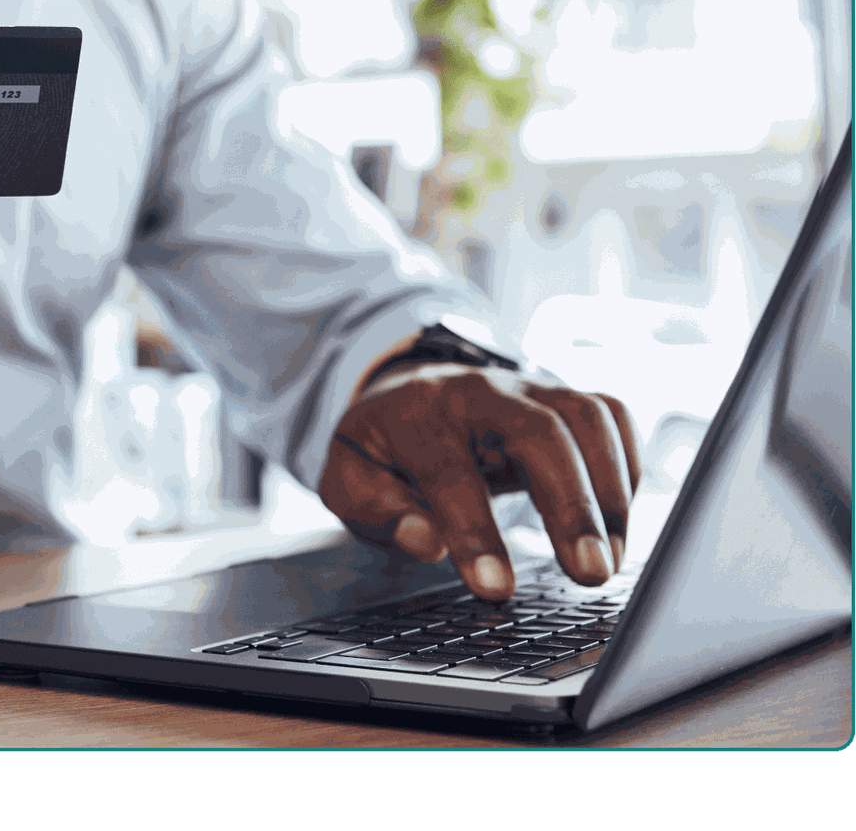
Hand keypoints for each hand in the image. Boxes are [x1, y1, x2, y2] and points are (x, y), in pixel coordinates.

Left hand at [319, 361, 643, 600]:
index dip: (473, 531)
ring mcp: (526, 387)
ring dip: (608, 491)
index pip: (449, 470)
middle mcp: (478, 391)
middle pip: (538, 431)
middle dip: (571, 505)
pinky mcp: (561, 397)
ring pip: (586, 415)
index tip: (495, 589)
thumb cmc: (383, 449)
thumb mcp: (351, 480)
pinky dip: (625, 466)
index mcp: (415, 414)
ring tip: (611, 559)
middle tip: (590, 573)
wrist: (403, 395)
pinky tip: (619, 521)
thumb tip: (423, 540)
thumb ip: (378, 510)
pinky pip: (610, 416)